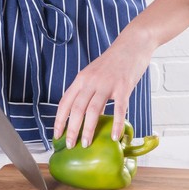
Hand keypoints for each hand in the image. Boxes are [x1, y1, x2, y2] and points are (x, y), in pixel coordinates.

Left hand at [53, 30, 152, 149]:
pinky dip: (116, 124)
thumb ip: (88, 91)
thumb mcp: (95, 73)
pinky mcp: (123, 86)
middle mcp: (91, 81)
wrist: (132, 44)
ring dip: (88, 129)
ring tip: (86, 144)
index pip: (65, 102)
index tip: (56, 135)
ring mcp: (107, 83)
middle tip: (70, 145)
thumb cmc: (113, 61)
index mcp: (82, 78)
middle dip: (71, 129)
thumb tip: (84, 115)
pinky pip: (119, 108)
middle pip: (77, 108)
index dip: (59, 120)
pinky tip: (115, 136)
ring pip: (93, 109)